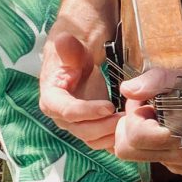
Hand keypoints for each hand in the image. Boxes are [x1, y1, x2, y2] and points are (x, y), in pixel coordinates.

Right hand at [39, 30, 121, 149]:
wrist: (77, 63)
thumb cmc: (73, 53)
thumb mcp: (72, 47)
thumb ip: (68, 46)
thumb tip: (63, 40)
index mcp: (52, 98)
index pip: (67, 111)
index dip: (88, 111)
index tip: (109, 106)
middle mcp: (61, 116)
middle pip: (81, 129)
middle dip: (103, 126)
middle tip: (124, 117)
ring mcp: (75, 125)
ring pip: (92, 139)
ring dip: (110, 135)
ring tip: (129, 123)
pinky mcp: (88, 127)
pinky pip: (100, 140)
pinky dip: (113, 140)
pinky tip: (128, 133)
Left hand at [114, 67, 181, 174]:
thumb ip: (153, 81)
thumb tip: (126, 89)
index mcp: (176, 135)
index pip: (133, 135)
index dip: (132, 110)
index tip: (143, 96)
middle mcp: (176, 156)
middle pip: (126, 150)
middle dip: (130, 124)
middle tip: (145, 106)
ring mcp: (178, 163)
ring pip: (138, 153)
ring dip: (141, 131)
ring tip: (158, 113)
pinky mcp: (181, 166)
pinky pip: (154, 155)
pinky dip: (153, 139)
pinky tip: (168, 123)